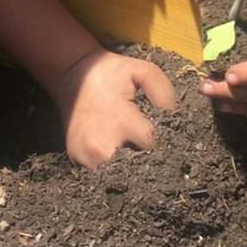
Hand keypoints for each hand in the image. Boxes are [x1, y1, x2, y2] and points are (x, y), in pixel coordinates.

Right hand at [50, 48, 175, 168]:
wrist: (72, 73)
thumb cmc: (110, 73)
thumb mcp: (142, 70)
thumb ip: (163, 91)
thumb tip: (174, 116)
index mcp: (122, 122)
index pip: (152, 147)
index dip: (161, 143)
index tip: (162, 136)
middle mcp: (102, 145)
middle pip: (135, 170)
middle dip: (144, 161)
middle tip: (145, 147)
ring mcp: (85, 155)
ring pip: (117, 176)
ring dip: (126, 168)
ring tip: (130, 151)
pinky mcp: (75, 158)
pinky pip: (99, 173)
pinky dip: (109, 167)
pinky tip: (114, 152)